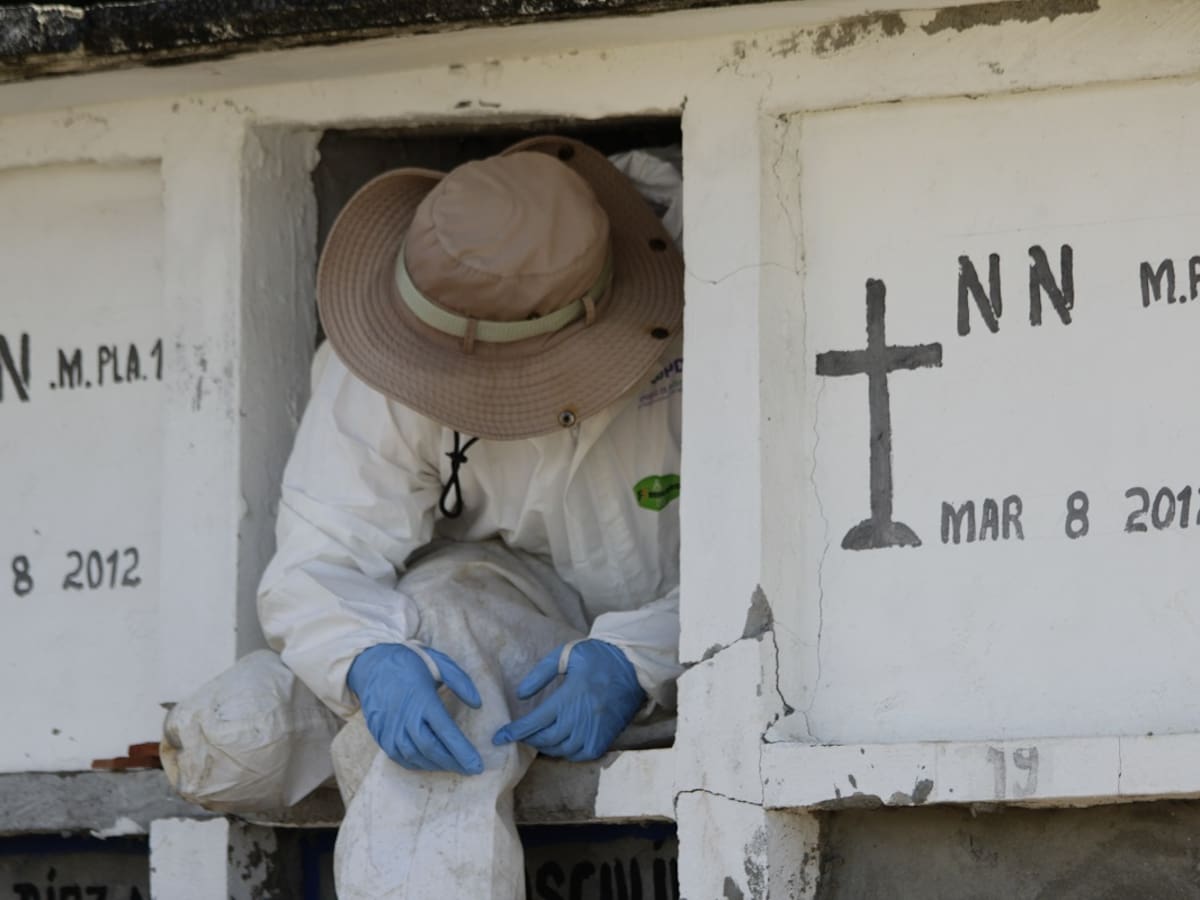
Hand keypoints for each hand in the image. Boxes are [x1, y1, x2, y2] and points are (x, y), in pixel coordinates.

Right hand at [347, 643, 483, 774]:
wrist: (372, 665)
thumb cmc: (409, 663)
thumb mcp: (439, 662)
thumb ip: (460, 681)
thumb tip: (477, 703)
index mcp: (422, 699)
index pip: (446, 732)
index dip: (463, 752)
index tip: (477, 765)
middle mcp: (405, 718)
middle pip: (431, 749)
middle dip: (453, 763)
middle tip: (470, 769)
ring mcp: (390, 729)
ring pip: (416, 757)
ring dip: (437, 765)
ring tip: (454, 766)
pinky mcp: (380, 736)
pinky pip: (400, 758)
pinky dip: (417, 764)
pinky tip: (431, 762)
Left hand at [492, 640, 645, 761]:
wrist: (632, 666)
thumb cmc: (597, 657)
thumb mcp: (566, 654)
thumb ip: (541, 673)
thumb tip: (521, 694)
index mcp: (569, 697)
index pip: (534, 722)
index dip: (513, 732)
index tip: (498, 737)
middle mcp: (581, 718)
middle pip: (545, 739)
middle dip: (527, 739)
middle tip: (518, 734)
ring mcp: (594, 731)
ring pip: (562, 750)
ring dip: (546, 746)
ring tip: (537, 737)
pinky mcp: (605, 739)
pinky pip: (581, 756)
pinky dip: (567, 753)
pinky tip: (561, 743)